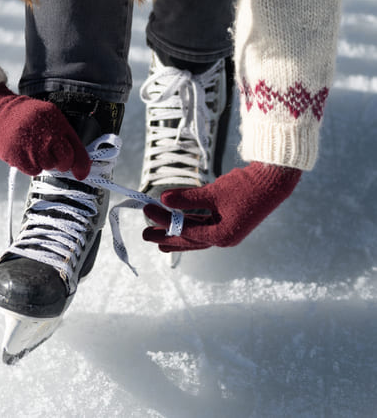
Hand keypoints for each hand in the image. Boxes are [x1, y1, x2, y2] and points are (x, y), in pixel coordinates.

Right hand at [0, 83, 90, 178]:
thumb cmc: (17, 116)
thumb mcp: (42, 115)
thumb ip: (59, 133)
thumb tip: (74, 160)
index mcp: (55, 119)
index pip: (76, 146)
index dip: (81, 164)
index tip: (82, 174)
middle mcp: (46, 132)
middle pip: (64, 160)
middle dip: (60, 163)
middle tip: (49, 156)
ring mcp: (31, 144)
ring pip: (48, 167)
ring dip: (41, 162)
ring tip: (30, 149)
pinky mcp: (17, 155)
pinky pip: (33, 171)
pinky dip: (29, 166)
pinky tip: (22, 153)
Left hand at [142, 162, 301, 251]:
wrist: (274, 181)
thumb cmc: (246, 187)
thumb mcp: (213, 192)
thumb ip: (187, 197)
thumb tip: (163, 199)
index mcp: (222, 235)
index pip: (186, 232)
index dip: (165, 222)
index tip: (148, 211)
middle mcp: (224, 238)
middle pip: (189, 240)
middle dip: (167, 237)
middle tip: (145, 236)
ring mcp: (227, 230)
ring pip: (195, 233)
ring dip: (177, 231)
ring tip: (156, 232)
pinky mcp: (228, 221)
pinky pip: (203, 225)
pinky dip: (189, 222)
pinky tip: (177, 221)